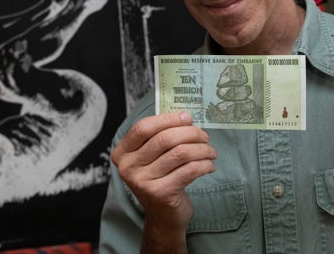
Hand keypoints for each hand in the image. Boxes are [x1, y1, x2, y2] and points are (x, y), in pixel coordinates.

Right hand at [112, 112, 216, 242]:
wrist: (163, 216)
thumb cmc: (161, 179)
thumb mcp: (153, 157)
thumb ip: (161, 136)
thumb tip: (185, 116)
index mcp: (122, 153)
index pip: (143, 127)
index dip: (167, 119)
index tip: (187, 117)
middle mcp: (128, 168)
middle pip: (164, 139)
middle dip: (191, 133)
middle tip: (205, 136)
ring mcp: (142, 182)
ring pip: (180, 153)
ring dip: (201, 149)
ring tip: (210, 151)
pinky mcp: (160, 194)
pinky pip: (189, 170)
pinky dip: (204, 164)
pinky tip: (209, 165)